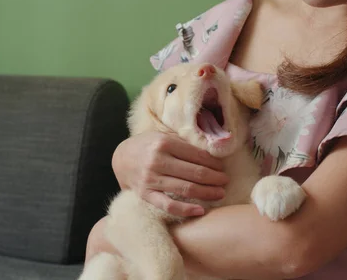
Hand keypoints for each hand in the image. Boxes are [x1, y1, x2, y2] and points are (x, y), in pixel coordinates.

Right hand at [112, 131, 228, 216]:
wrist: (121, 158)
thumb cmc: (148, 146)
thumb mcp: (163, 136)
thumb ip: (184, 142)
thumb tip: (213, 149)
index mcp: (164, 143)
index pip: (197, 155)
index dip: (214, 163)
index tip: (222, 167)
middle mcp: (157, 160)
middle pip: (195, 173)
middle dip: (215, 178)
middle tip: (225, 181)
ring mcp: (151, 179)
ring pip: (185, 189)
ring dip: (207, 193)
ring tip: (220, 193)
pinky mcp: (145, 195)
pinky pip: (168, 206)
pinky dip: (185, 210)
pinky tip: (200, 210)